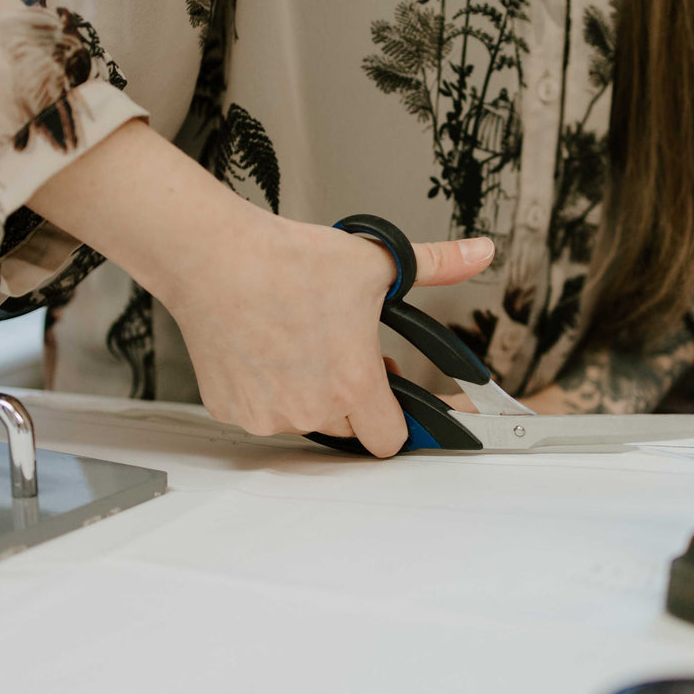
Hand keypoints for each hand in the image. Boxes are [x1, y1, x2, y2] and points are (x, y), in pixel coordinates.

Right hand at [28, 120, 494, 454]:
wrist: (213, 257)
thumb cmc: (286, 261)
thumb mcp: (376, 262)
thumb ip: (437, 265)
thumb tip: (480, 253)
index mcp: (353, 383)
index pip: (390, 440)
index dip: (397, 418)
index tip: (392, 395)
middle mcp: (310, 409)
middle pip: (348, 428)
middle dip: (352, 397)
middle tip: (343, 351)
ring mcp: (267, 414)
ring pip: (304, 420)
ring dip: (309, 395)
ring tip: (302, 344)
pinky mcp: (232, 410)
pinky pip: (263, 413)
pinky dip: (268, 391)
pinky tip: (268, 350)